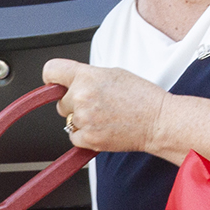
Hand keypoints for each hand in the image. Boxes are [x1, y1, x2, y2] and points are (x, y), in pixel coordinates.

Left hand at [44, 59, 165, 154]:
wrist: (158, 121)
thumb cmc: (141, 97)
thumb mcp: (113, 73)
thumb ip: (88, 76)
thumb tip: (70, 83)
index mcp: (87, 76)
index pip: (51, 71)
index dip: (52, 78)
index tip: (55, 83)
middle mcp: (81, 96)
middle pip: (60, 101)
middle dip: (73, 104)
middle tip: (97, 104)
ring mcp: (83, 118)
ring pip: (68, 120)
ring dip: (81, 120)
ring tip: (105, 117)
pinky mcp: (88, 138)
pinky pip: (74, 137)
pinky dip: (85, 136)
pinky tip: (104, 128)